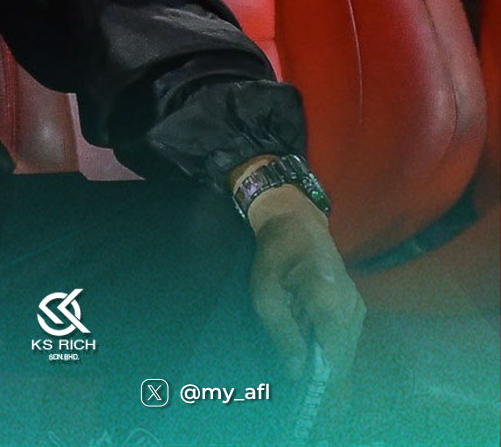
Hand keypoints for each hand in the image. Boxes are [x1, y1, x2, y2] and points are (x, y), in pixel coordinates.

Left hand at [247, 188, 365, 382]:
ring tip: (310, 378)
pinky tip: (315, 356)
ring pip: (346, 350)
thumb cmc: (275, 256)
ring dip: (328, 365)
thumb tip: (296, 371)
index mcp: (329, 302)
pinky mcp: (355, 307)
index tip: (310, 400)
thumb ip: (282, 332)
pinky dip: (332, 350)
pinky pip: (346, 338)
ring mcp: (357, 307)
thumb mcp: (265, 294)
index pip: (334, 355)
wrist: (296, 223)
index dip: (323, 381)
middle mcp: (352, 307)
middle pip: (343, 357)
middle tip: (308, 398)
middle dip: (326, 378)